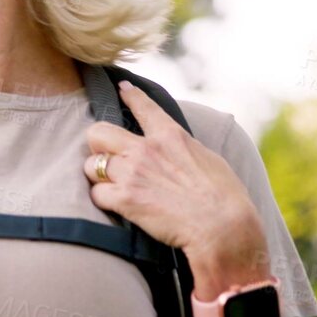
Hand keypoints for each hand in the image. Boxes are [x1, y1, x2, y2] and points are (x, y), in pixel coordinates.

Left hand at [82, 82, 268, 285]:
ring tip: (110, 185)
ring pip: (91, 165)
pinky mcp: (125, 200)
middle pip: (98, 133)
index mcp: (170, 135)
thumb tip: (178, 150)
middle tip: (106, 157)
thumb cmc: (225, 197)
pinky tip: (114, 205)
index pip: (143, 107)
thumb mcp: (209, 159)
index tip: (122, 89)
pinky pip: (96, 194)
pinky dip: (103, 200)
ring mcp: (132, 173)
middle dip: (98, 145)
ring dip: (98, 176)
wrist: (222, 227)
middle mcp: (146, 149)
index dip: (130, 95)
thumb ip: (185, 149)